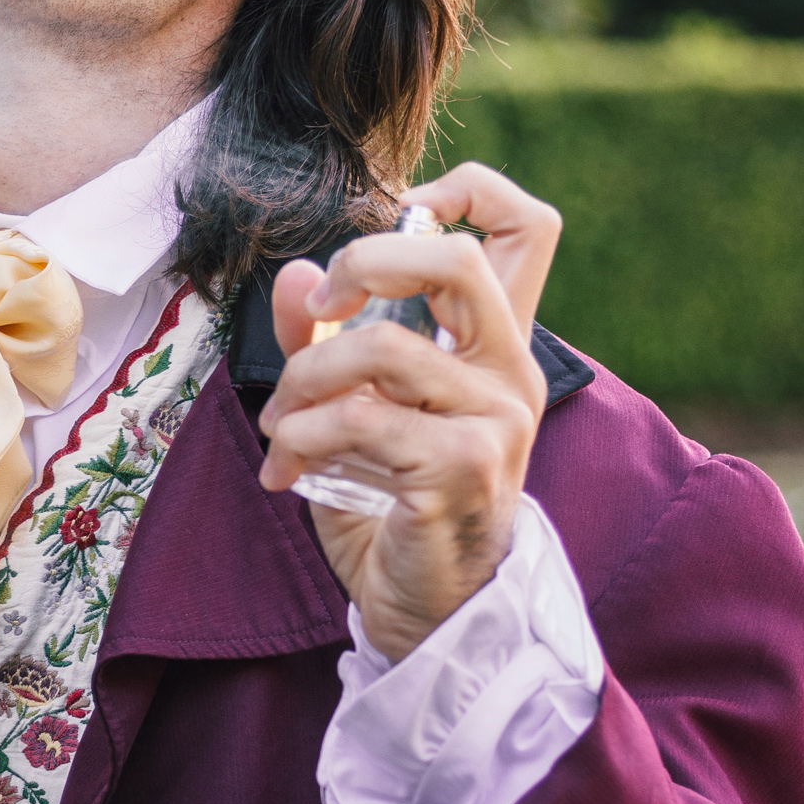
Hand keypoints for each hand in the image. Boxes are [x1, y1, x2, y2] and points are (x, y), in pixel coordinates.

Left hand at [257, 163, 558, 662]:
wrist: (426, 612)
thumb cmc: (394, 507)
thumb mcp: (353, 410)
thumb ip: (324, 342)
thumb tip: (293, 277)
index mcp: (497, 342)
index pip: (524, 225)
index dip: (463, 191)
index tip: (393, 215)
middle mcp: (510, 371)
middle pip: (456, 258)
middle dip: (362, 263)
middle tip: (320, 311)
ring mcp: (495, 420)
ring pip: (380, 348)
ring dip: (302, 383)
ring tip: (279, 426)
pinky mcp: (462, 469)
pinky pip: (360, 420)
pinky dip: (300, 437)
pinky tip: (286, 467)